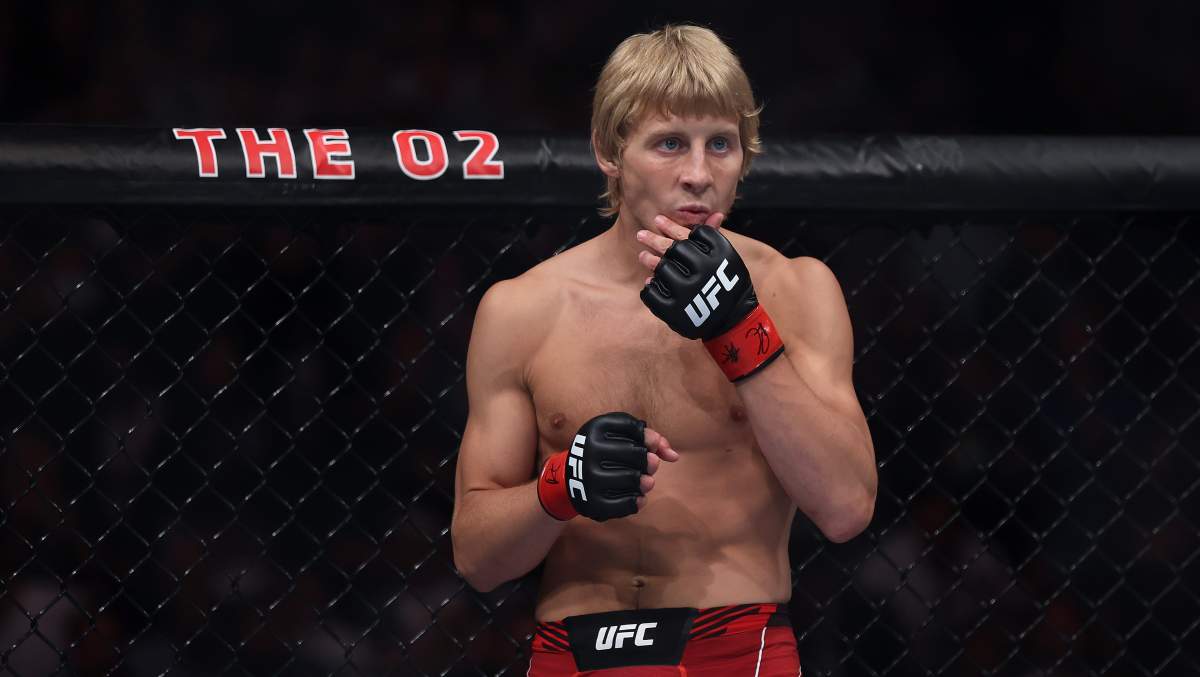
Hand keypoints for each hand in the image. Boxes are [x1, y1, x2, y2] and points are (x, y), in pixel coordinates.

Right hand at [537, 412, 678, 521]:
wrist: (569, 479)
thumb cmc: (603, 452)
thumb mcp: (618, 436)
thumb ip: (649, 438)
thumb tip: (674, 455)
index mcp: (594, 428)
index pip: (635, 429)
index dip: (650, 439)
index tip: (651, 447)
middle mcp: (589, 451)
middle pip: (638, 454)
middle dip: (650, 462)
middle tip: (651, 467)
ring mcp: (589, 478)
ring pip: (634, 479)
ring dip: (647, 482)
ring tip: (646, 482)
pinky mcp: (593, 502)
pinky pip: (626, 503)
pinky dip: (638, 501)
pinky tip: (638, 497)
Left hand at [638, 218, 787, 381]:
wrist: (734, 321)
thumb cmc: (730, 285)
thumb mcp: (728, 259)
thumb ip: (716, 238)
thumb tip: (715, 213)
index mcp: (716, 255)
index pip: (687, 235)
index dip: (671, 226)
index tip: (658, 220)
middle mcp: (702, 271)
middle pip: (671, 249)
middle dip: (654, 239)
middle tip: (641, 234)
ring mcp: (686, 291)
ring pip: (661, 269)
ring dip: (649, 260)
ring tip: (642, 255)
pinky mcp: (674, 310)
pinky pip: (654, 293)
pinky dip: (651, 286)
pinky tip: (650, 282)